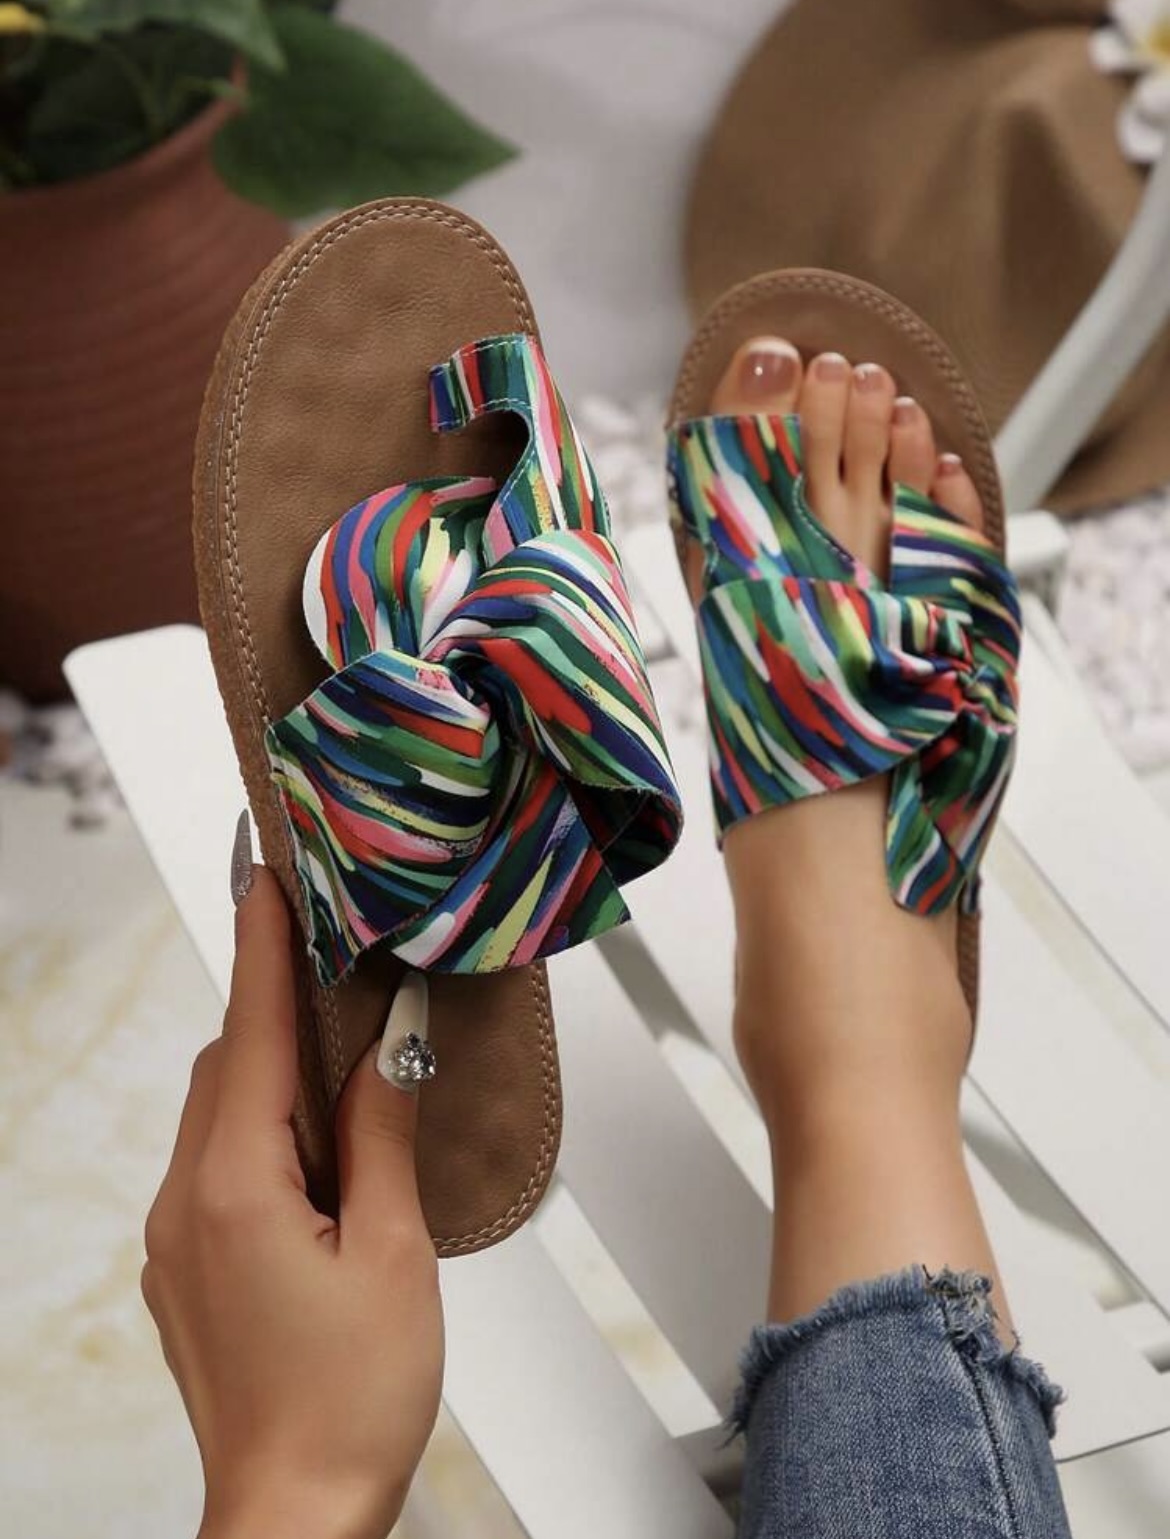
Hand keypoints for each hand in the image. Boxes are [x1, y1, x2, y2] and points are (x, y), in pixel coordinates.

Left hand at [142, 866, 442, 1538]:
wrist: (294, 1517)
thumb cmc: (350, 1401)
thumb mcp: (393, 1252)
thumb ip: (382, 1135)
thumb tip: (389, 1045)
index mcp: (235, 1187)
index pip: (252, 1032)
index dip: (265, 947)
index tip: (268, 876)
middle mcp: (186, 1203)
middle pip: (229, 1065)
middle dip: (278, 1006)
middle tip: (335, 958)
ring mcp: (177, 1240)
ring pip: (220, 1113)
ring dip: (275, 1073)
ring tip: (345, 1058)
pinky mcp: (187, 1270)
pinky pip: (216, 1163)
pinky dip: (261, 1129)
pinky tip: (318, 1150)